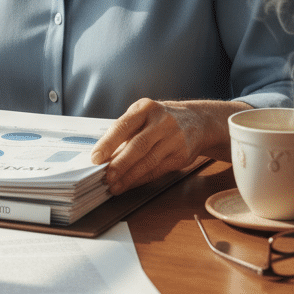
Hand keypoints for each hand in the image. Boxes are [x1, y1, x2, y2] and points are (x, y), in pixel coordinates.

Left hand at [90, 98, 250, 194]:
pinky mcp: (182, 155)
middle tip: (105, 177)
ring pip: (149, 161)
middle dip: (120, 164)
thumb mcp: (143, 115)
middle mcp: (162, 121)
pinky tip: (129, 184)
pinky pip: (158, 170)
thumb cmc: (160, 119)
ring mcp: (174, 138)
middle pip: (138, 145)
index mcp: (146, 108)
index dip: (108, 143)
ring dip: (129, 177)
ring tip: (114, 186)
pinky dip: (141, 179)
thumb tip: (104, 156)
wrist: (197, 121)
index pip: (124, 126)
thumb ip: (125, 132)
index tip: (95, 158)